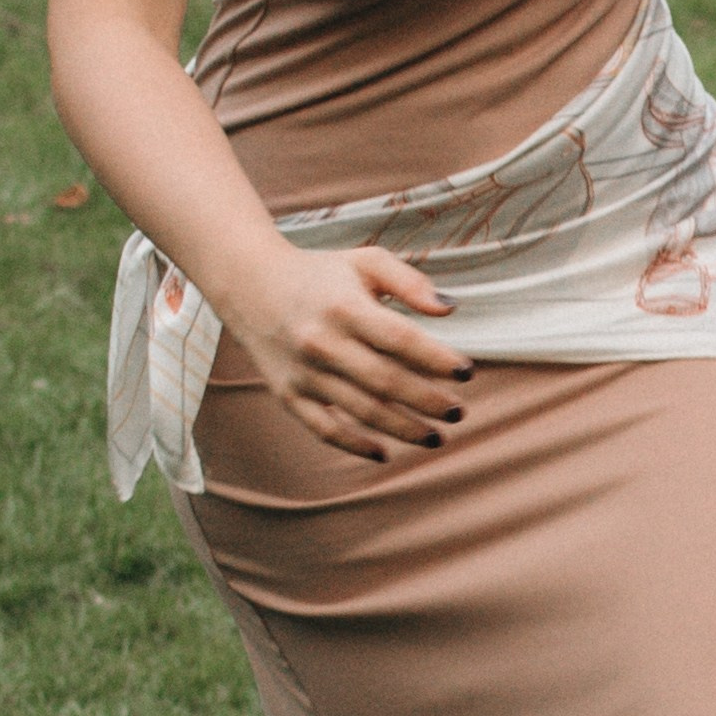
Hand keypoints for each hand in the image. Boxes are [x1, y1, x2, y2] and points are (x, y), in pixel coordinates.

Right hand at [225, 242, 474, 462]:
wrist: (249, 285)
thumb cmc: (320, 274)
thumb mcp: (365, 263)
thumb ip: (410, 282)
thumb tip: (450, 309)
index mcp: (345, 307)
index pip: (400, 339)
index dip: (436, 359)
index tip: (466, 372)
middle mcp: (323, 343)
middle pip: (385, 381)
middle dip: (428, 402)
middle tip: (458, 412)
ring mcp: (305, 373)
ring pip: (361, 411)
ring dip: (404, 429)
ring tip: (437, 437)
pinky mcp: (289, 394)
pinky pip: (325, 429)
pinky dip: (355, 446)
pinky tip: (385, 453)